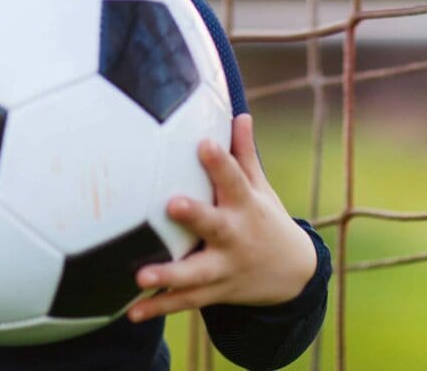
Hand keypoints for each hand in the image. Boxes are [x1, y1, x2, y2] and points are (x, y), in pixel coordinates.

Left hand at [127, 113, 315, 321]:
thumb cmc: (265, 219)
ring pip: (196, 274)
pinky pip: (185, 303)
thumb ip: (245, 155)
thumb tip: (241, 113)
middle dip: (195, 216)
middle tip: (171, 204)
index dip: (220, 161)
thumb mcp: (262, 189)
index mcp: (246, 206)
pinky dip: (159, 309)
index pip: (234, 179)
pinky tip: (132, 313)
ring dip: (169, 276)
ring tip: (141, 277)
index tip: (203, 142)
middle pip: (215, 226)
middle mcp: (235, 237)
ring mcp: (225, 268)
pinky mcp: (215, 293)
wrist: (294, 276)